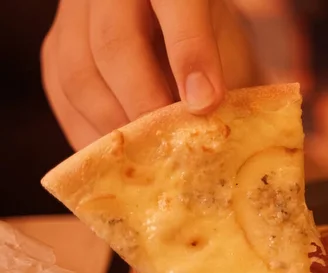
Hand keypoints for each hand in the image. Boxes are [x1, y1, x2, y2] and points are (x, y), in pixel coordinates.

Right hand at [41, 0, 256, 150]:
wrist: (168, 15)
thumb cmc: (202, 27)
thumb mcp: (223, 34)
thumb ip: (220, 67)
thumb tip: (215, 117)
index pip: (175, 3)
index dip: (189, 55)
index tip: (205, 104)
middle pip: (113, 44)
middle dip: (143, 103)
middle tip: (170, 143)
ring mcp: (75, 14)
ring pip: (77, 71)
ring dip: (112, 123)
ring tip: (145, 155)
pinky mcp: (57, 44)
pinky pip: (60, 92)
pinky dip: (87, 129)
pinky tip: (115, 153)